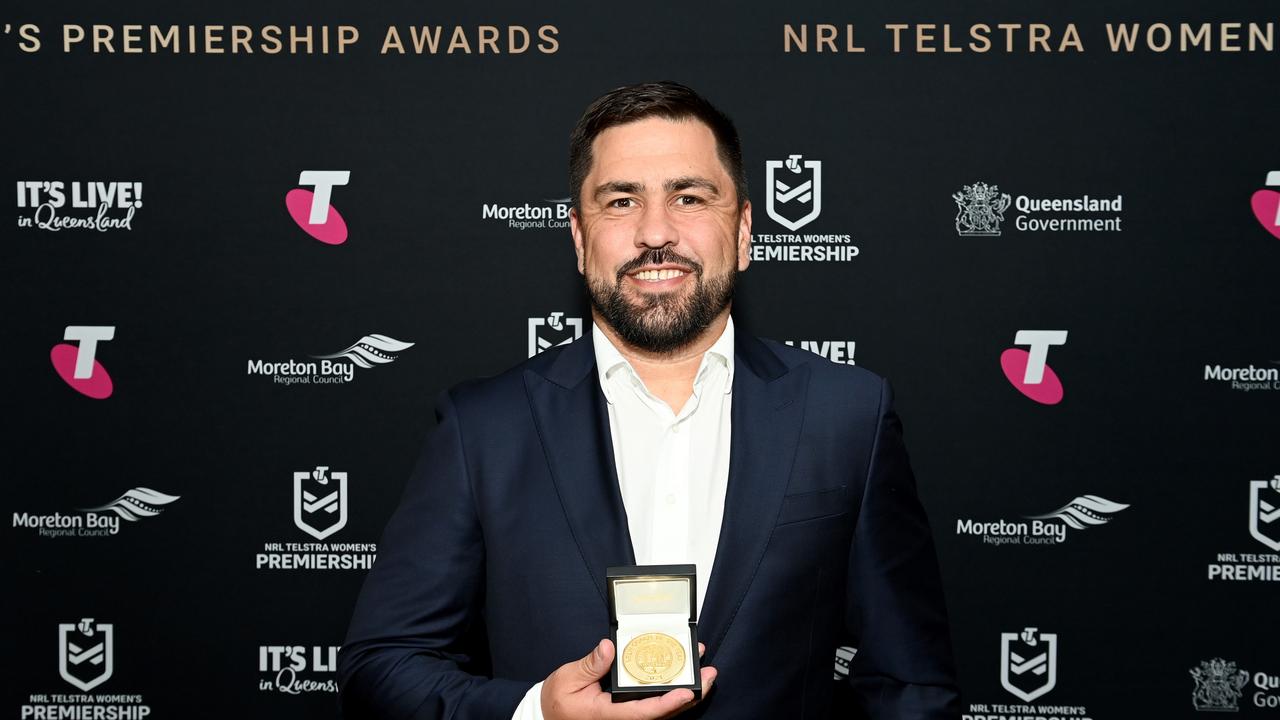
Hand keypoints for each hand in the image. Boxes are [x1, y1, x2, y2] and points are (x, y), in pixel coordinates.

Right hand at [541, 639, 715, 719]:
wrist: (549, 716)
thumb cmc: (557, 701)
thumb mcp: (567, 679)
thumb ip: (590, 665)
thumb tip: (610, 646)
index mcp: (608, 716)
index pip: (644, 712)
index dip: (668, 703)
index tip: (688, 691)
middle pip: (664, 714)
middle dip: (690, 695)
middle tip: (710, 673)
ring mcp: (627, 719)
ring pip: (664, 712)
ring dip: (688, 693)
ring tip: (705, 671)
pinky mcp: (629, 714)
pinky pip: (657, 708)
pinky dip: (674, 693)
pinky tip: (688, 678)